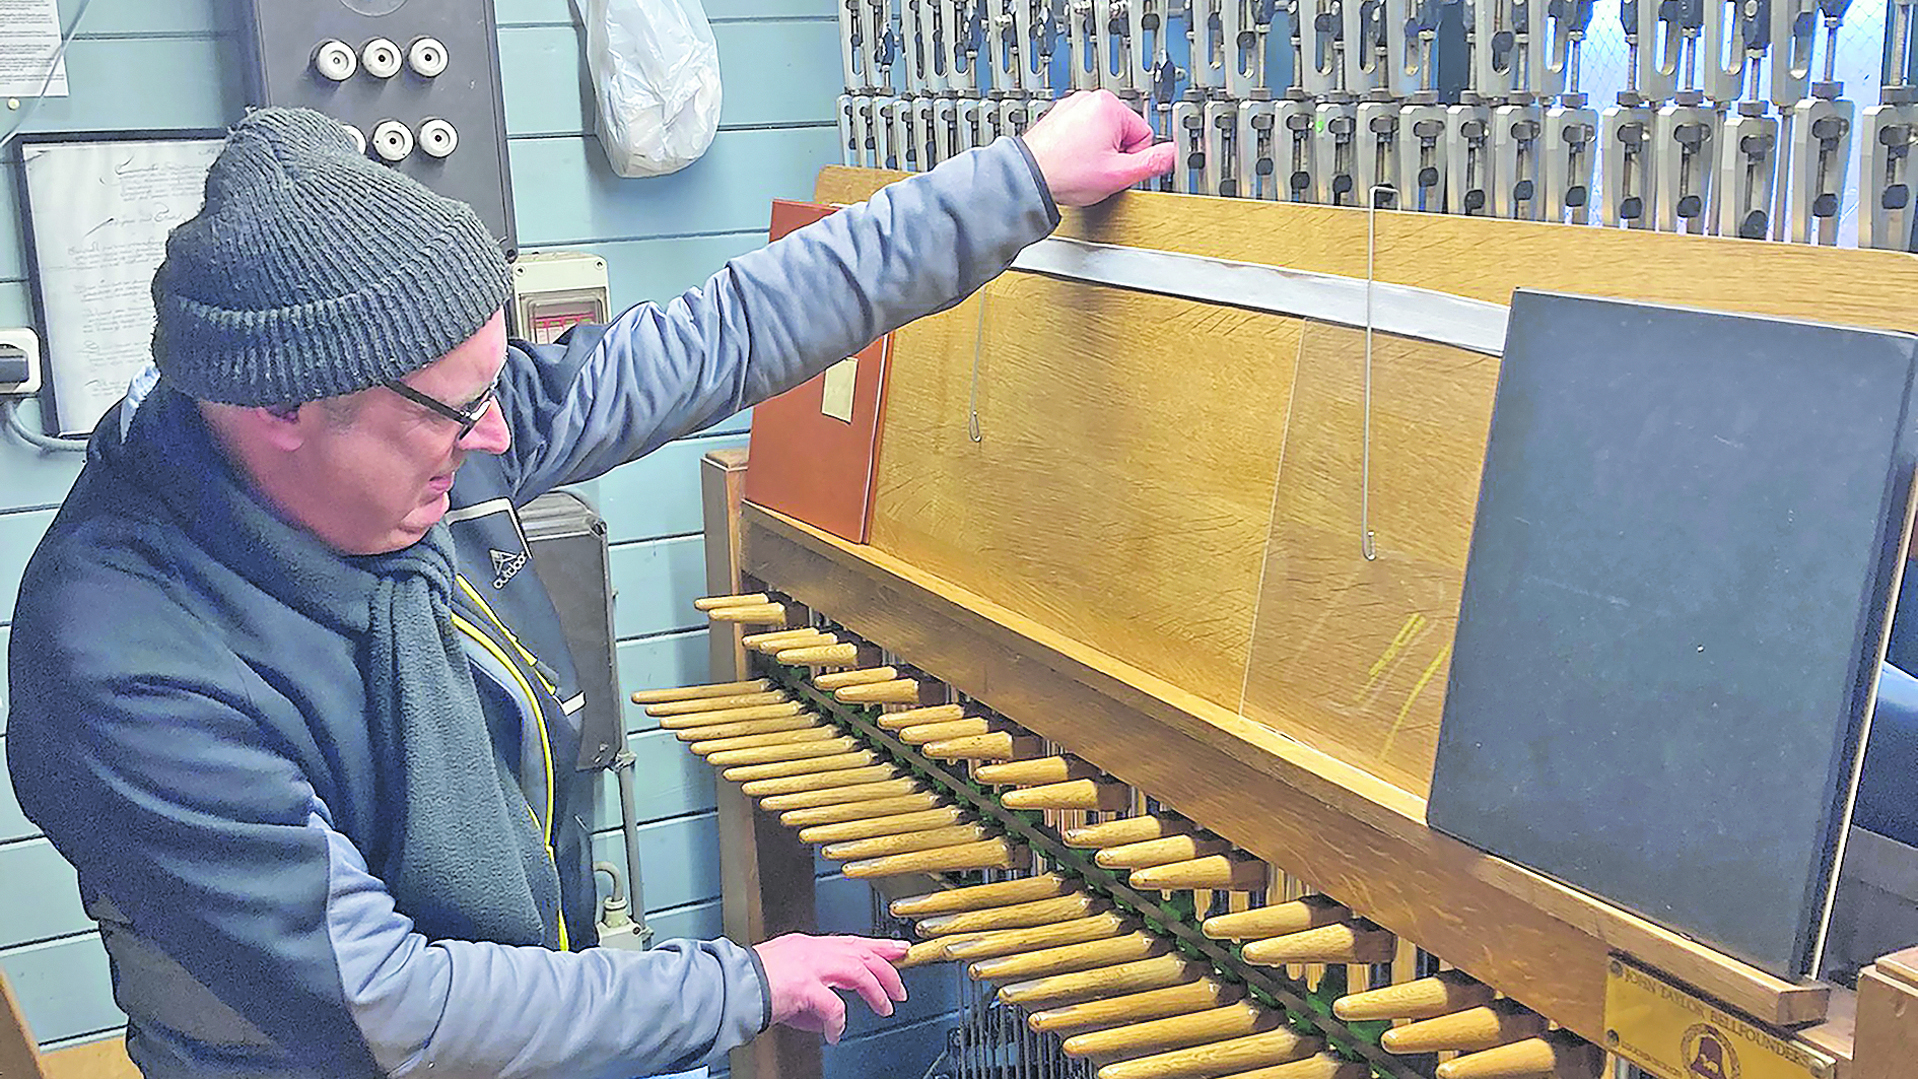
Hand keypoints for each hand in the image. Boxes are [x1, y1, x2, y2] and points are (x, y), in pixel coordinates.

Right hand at [753, 933, 909, 1043]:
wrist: (730, 988)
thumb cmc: (751, 985)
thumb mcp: (787, 981)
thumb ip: (812, 994)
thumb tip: (827, 1017)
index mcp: (807, 946)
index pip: (850, 942)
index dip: (877, 946)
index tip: (896, 950)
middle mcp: (811, 950)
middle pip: (861, 954)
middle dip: (887, 969)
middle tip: (901, 987)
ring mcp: (809, 966)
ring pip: (857, 972)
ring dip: (875, 991)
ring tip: (885, 1007)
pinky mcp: (804, 986)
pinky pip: (834, 1008)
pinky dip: (838, 1023)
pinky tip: (836, 1033)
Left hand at [1019, 89, 1176, 206]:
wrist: (1028, 177)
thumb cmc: (1066, 173)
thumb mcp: (1118, 174)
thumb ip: (1152, 163)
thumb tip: (1172, 154)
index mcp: (1109, 106)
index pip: (1143, 134)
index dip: (1132, 157)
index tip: (1115, 167)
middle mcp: (1090, 99)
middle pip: (1123, 132)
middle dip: (1115, 153)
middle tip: (1096, 169)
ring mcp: (1072, 106)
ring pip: (1103, 134)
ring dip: (1098, 151)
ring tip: (1081, 165)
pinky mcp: (1059, 116)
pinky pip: (1083, 132)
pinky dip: (1080, 147)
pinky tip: (1071, 160)